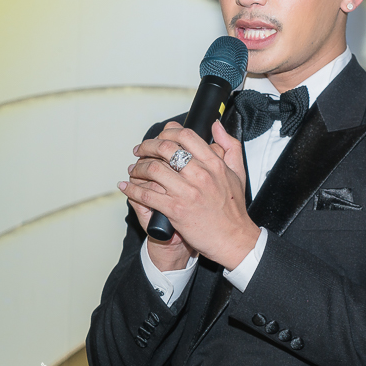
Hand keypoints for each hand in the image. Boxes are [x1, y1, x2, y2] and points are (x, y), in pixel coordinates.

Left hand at [119, 120, 258, 269]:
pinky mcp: (175, 210)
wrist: (234, 239)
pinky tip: (127, 187)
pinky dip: (132, 189)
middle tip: (140, 150)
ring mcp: (187, 192)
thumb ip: (230, 146)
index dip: (167, 132)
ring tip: (134, 170)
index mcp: (215, 164)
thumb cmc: (234, 209)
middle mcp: (200, 175)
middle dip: (147, 146)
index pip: (186, 136)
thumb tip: (216, 127)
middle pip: (165, 149)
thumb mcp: (238, 173)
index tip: (160, 137)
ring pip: (152, 169)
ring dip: (137, 167)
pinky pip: (146, 195)